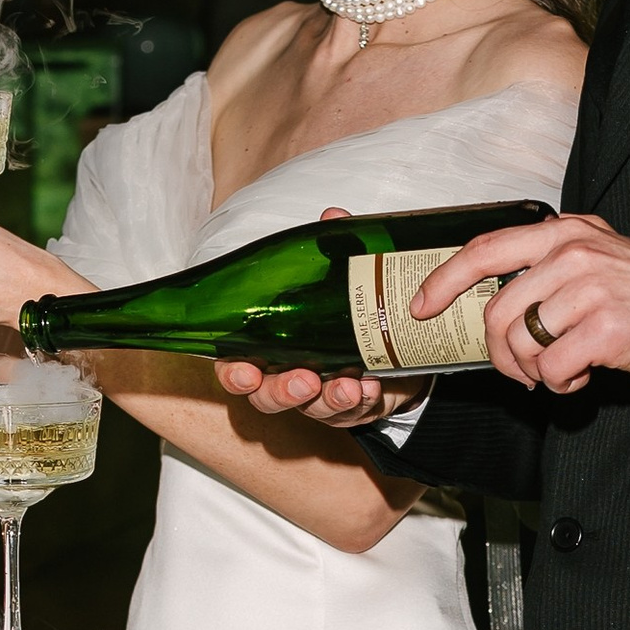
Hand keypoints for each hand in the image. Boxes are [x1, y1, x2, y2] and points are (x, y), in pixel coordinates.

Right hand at [211, 205, 415, 420]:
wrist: (395, 340)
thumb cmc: (348, 310)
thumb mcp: (339, 277)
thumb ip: (331, 250)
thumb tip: (333, 216)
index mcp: (271, 347)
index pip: (236, 366)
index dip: (235, 375)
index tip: (246, 373)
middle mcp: (289, 376)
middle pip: (267, 398)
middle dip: (282, 393)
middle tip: (304, 381)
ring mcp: (320, 397)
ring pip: (313, 410)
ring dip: (328, 400)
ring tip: (349, 386)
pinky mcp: (353, 408)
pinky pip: (352, 413)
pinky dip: (361, 402)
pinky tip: (371, 388)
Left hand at [416, 209, 629, 393]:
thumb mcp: (602, 266)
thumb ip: (553, 272)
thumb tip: (494, 312)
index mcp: (570, 232)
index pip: (488, 247)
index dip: (445, 279)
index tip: (421, 307)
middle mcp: (577, 251)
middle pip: (496, 311)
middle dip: (499, 356)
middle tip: (522, 374)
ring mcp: (592, 286)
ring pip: (521, 343)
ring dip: (534, 373)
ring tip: (565, 371)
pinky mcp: (607, 325)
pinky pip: (551, 368)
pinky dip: (562, 385)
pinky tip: (587, 376)